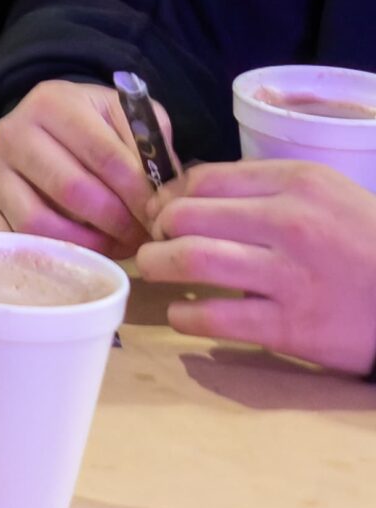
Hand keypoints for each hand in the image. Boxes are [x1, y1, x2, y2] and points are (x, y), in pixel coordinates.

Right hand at [0, 79, 165, 257]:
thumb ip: (150, 147)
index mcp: (52, 102)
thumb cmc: (96, 127)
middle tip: (142, 236)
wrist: (48, 128)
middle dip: (116, 221)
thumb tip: (163, 196)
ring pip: (37, 220)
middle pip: (71, 189)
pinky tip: (78, 254)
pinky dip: (48, 256)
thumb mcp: (128, 119)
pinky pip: (12, 241)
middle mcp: (13, 132)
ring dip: (85, 243)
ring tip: (114, 245)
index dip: (138, 192)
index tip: (161, 215)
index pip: (104, 154)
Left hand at [142, 159, 375, 373]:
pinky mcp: (293, 327)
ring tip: (155, 268)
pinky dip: (185, 315)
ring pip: (193, 260)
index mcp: (297, 183)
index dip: (170, 196)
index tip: (161, 211)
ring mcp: (291, 277)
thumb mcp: (327, 194)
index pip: (203, 180)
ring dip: (158, 264)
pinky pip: (216, 318)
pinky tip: (183, 312)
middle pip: (188, 216)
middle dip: (157, 229)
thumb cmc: (367, 242)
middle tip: (154, 240)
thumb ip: (264, 189)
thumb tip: (190, 193)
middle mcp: (291, 224)